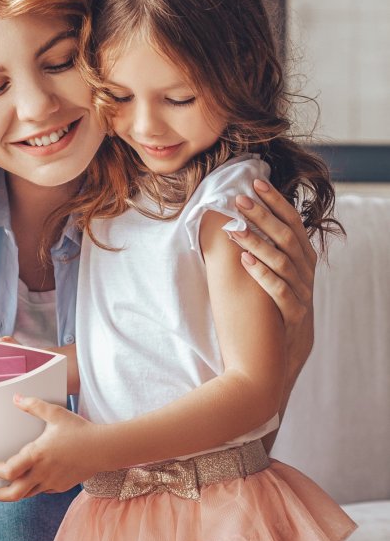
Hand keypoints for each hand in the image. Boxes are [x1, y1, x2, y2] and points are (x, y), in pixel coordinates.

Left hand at [0, 395, 99, 501]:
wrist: (103, 448)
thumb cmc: (79, 430)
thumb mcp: (55, 413)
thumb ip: (34, 405)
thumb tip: (16, 398)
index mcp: (37, 455)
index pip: (8, 471)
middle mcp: (42, 472)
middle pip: (13, 494)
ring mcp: (51, 482)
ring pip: (26, 494)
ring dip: (13, 491)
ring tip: (5, 484)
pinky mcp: (60, 486)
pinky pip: (41, 490)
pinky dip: (31, 487)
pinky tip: (31, 477)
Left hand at [232, 179, 315, 383]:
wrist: (280, 358)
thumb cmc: (271, 311)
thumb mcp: (273, 278)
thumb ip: (265, 252)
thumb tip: (238, 221)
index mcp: (302, 260)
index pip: (291, 223)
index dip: (275, 201)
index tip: (255, 182)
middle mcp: (306, 273)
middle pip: (287, 237)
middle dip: (263, 215)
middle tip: (238, 199)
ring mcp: (302, 294)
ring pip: (283, 261)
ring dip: (257, 242)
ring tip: (234, 229)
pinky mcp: (293, 316)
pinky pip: (279, 291)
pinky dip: (262, 274)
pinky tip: (244, 260)